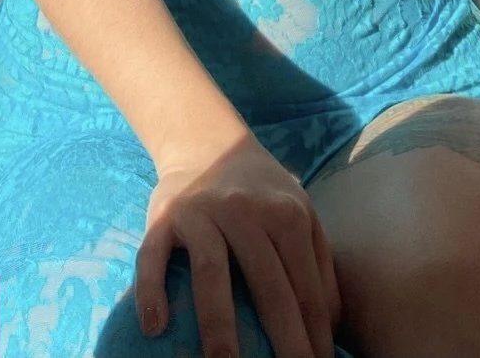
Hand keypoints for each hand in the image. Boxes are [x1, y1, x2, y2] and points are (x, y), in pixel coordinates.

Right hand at [136, 129, 341, 357]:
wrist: (206, 142)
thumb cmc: (260, 193)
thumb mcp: (299, 213)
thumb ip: (319, 263)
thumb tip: (328, 327)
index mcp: (286, 214)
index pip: (304, 287)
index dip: (313, 334)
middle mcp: (245, 211)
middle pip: (267, 284)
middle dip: (282, 339)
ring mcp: (202, 213)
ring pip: (211, 272)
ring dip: (218, 324)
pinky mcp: (164, 217)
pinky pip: (152, 256)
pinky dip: (151, 290)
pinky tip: (154, 326)